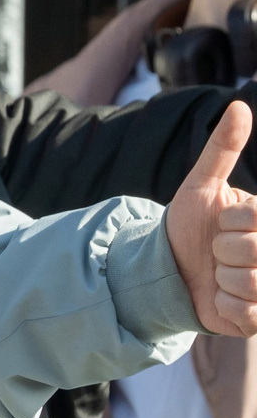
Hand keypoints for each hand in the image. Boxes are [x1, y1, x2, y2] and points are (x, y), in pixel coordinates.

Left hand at [167, 101, 256, 336]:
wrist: (170, 271)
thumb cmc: (189, 227)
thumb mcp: (200, 186)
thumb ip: (221, 149)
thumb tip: (239, 105)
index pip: (254, 219)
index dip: (229, 222)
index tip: (221, 224)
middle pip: (252, 250)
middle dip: (223, 250)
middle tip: (217, 252)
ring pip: (251, 281)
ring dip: (222, 279)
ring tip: (220, 275)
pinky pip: (245, 312)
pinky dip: (223, 306)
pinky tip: (221, 299)